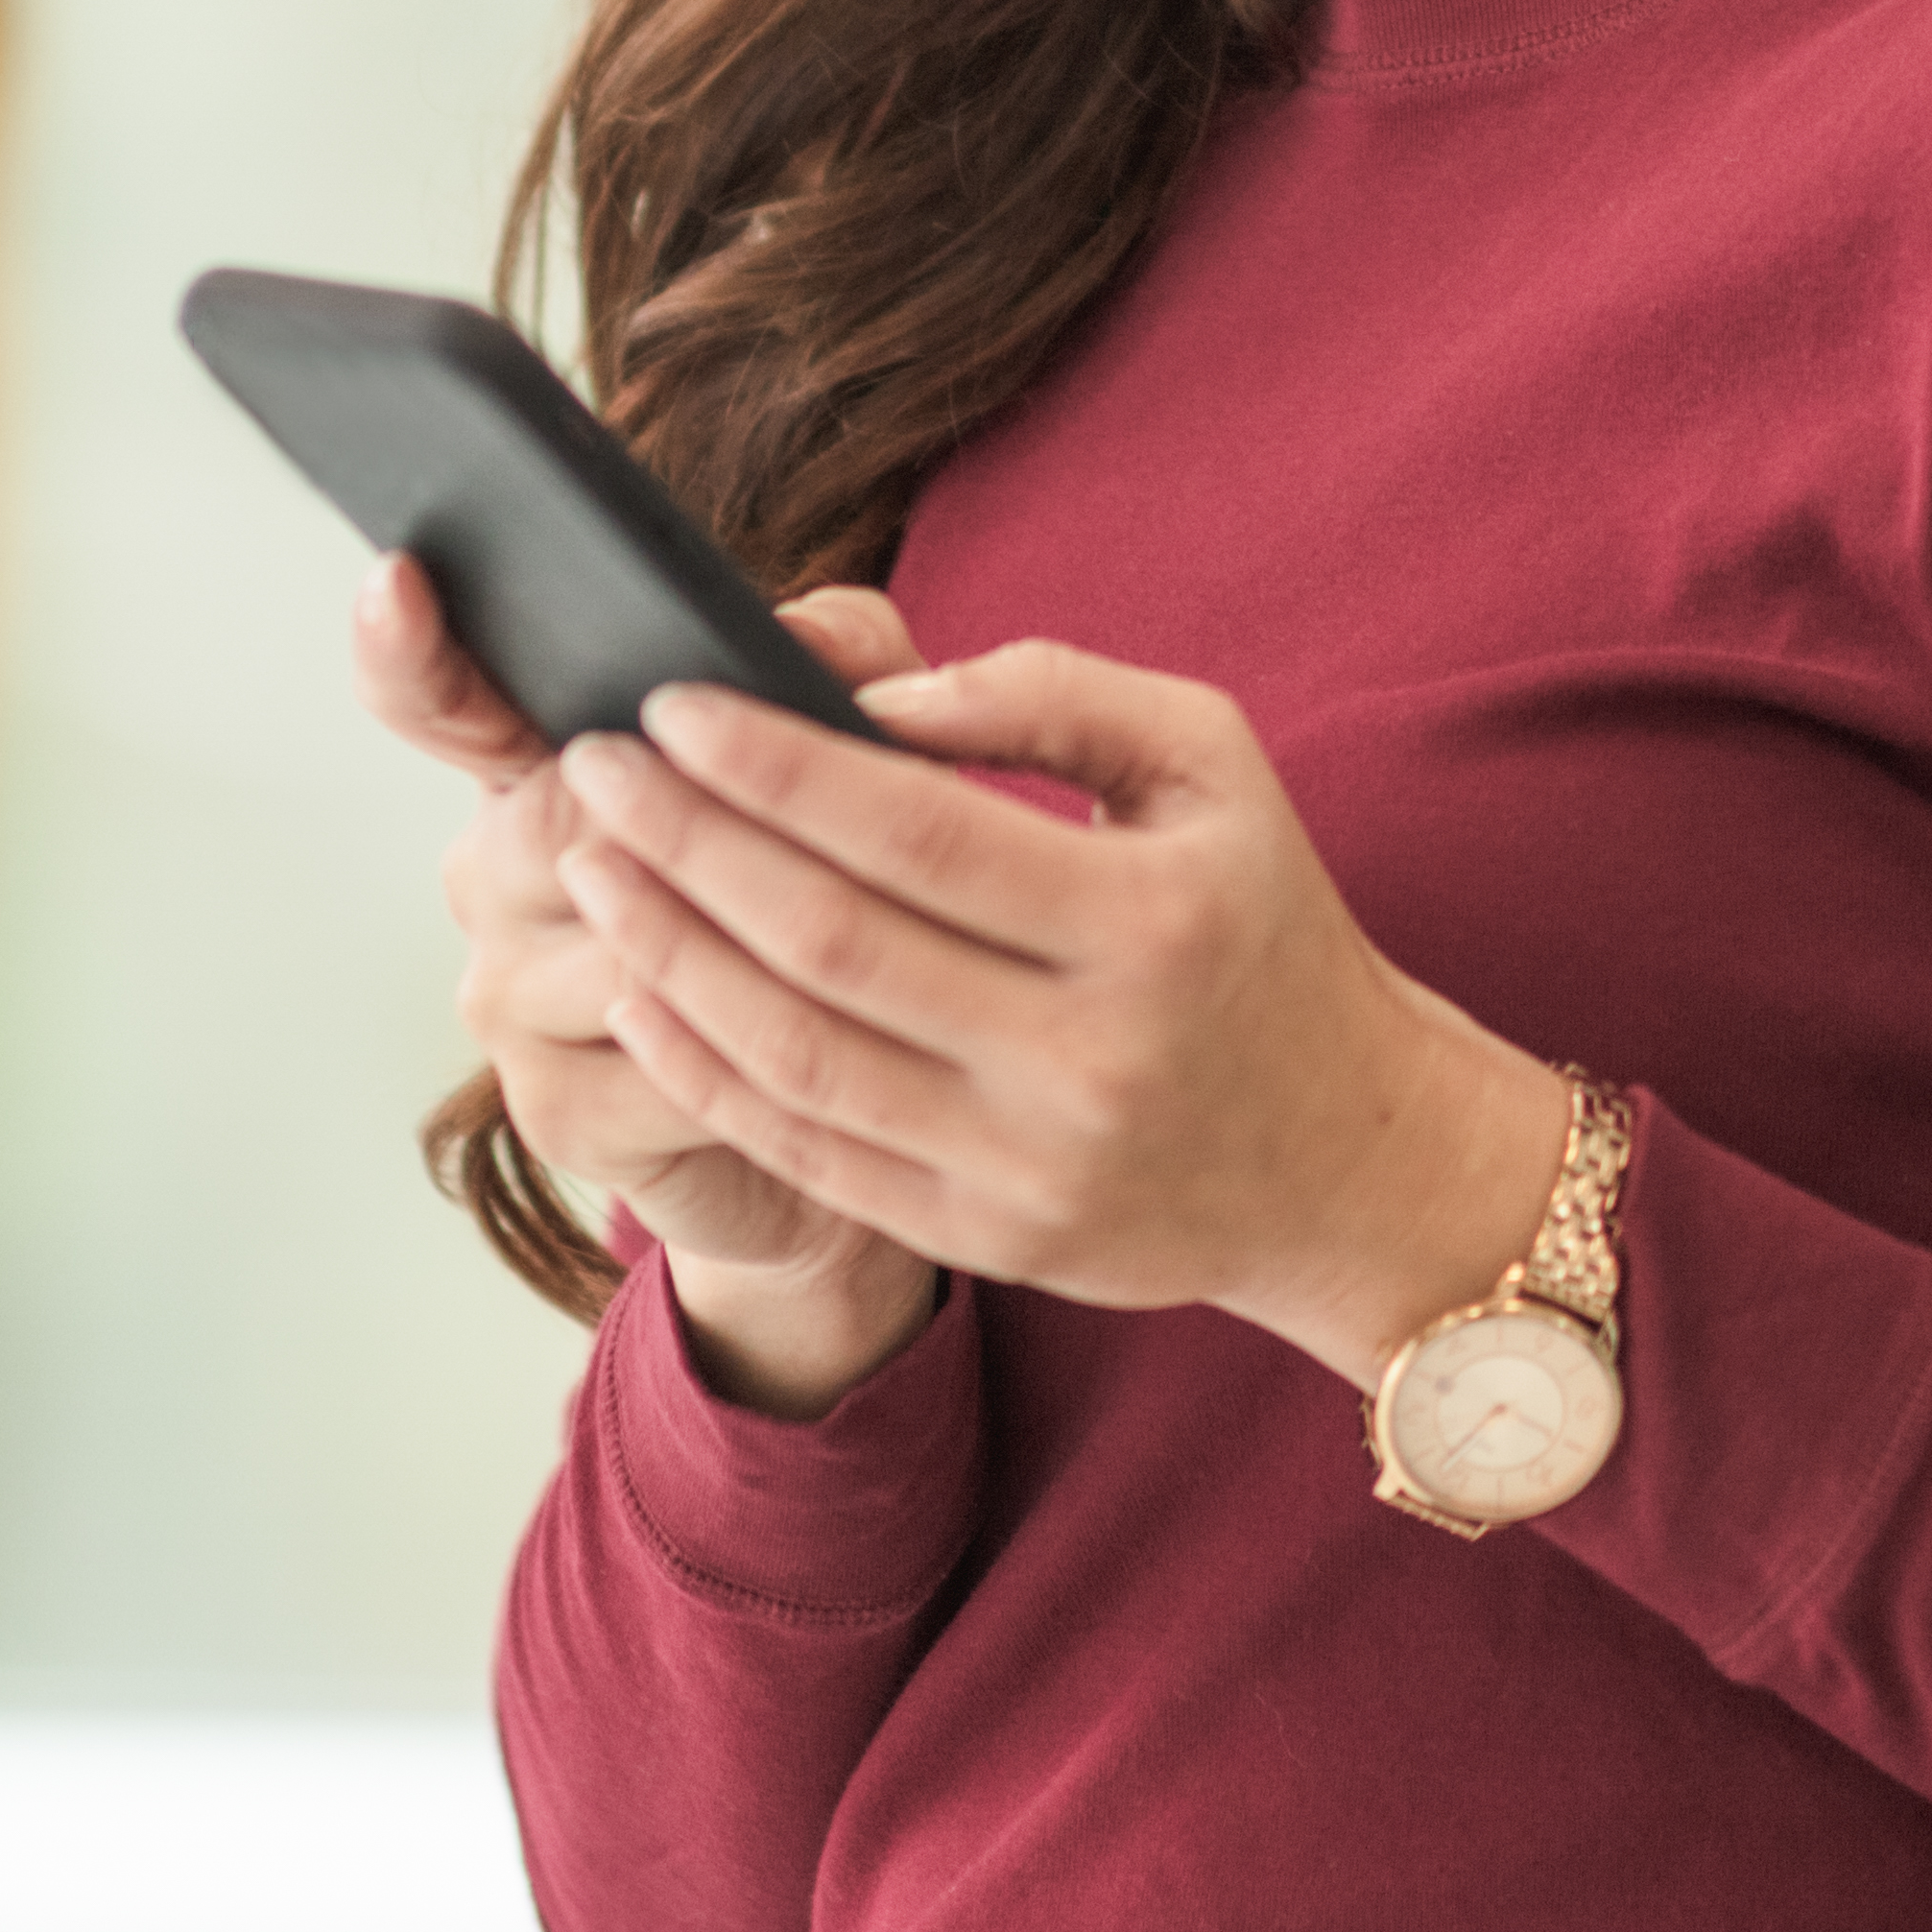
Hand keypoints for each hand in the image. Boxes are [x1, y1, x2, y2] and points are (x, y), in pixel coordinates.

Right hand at [353, 555, 947, 1411]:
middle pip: (566, 822)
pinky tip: (810, 1044)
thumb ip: (836, 661)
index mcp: (530, 769)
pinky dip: (755, 1054)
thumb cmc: (826, 894)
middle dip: (702, 829)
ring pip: (625, 950)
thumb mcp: (845, 752)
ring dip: (750, 950)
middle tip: (812, 834)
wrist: (844, 1095)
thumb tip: (819, 645)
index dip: (408, 646)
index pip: (436, 694)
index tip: (396, 583)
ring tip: (845, 951)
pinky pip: (663, 1067)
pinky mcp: (551, 1112)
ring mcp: (504, 1000)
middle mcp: (486, 877)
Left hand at [552, 641, 1560, 1386]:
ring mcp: (1033, 1165)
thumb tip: (869, 696)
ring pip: (796, 1056)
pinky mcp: (989, 1238)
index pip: (912, 832)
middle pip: (828, 944)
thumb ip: (1049, 692)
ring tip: (592, 865)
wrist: (1343, 1156)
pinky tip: (640, 989)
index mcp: (1151, 922)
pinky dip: (706, 1071)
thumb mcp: (1206, 762)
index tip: (665, 704)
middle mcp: (1090, 1058)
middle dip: (684, 844)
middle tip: (589, 768)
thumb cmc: (1254, 920)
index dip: (768, 765)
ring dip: (667, 953)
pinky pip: (809, 1151)